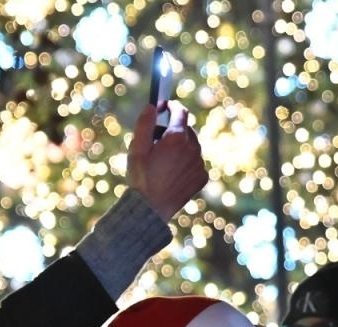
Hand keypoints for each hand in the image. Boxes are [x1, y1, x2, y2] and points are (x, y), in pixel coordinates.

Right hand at [126, 102, 206, 218]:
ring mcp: (199, 163)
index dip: (170, 105)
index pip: (179, 111)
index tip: (163, 106)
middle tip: (157, 140)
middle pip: (186, 128)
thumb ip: (144, 124)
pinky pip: (196, 162)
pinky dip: (186, 162)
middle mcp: (192, 148)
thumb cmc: (141, 178)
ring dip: (181, 146)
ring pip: (192, 146)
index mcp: (176, 137)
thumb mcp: (136, 148)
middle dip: (173, 129)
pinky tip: (172, 172)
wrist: (151, 209)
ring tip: (164, 159)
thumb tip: (152, 106)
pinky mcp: (202, 177)